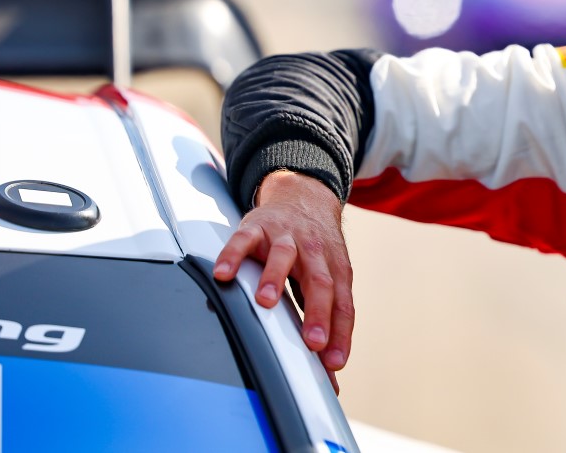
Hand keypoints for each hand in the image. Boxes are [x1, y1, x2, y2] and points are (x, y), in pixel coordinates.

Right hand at [213, 170, 354, 383]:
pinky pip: (243, 240)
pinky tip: (223, 274)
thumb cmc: (316, 249)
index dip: (340, 333)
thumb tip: (330, 369)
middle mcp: (314, 251)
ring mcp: (285, 236)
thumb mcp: (328, 276)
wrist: (304, 195)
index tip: (334, 362)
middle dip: (317, 313)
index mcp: (334, 267)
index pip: (342, 303)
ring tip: (265, 303)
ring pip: (283, 255)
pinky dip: (233, 255)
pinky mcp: (257, 226)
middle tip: (313, 342)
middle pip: (320, 281)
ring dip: (275, 278)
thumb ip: (328, 318)